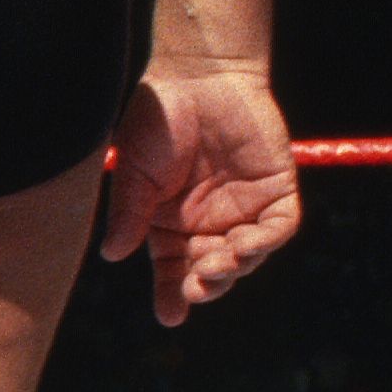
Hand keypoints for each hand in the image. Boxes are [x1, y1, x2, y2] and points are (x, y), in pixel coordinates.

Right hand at [100, 66, 299, 325]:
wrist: (197, 75)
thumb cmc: (156, 120)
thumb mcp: (134, 172)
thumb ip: (130, 214)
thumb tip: (112, 256)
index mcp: (168, 225)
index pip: (172, 271)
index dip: (171, 295)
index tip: (170, 316)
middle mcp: (206, 223)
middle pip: (212, 270)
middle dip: (206, 285)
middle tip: (195, 287)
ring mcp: (243, 209)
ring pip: (247, 255)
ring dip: (234, 267)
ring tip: (217, 265)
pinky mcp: (276, 191)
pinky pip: (278, 228)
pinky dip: (265, 242)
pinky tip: (244, 245)